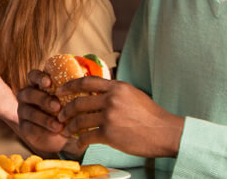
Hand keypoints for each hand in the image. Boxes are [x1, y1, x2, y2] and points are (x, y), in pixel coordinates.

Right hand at [16, 69, 72, 154]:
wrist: (60, 135)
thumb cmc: (67, 111)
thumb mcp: (71, 100)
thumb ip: (74, 92)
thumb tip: (92, 88)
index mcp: (37, 85)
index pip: (33, 76)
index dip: (39, 77)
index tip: (49, 82)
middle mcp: (27, 96)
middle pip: (29, 93)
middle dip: (43, 100)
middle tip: (57, 106)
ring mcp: (23, 111)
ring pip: (29, 112)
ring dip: (44, 118)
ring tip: (59, 126)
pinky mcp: (24, 127)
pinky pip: (29, 127)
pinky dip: (42, 130)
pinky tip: (53, 133)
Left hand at [57, 76, 184, 157]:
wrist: (167, 133)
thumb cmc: (152, 116)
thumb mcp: (134, 95)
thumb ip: (116, 92)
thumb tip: (98, 91)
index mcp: (117, 88)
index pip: (86, 82)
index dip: (69, 86)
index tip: (59, 91)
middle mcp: (112, 100)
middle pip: (78, 103)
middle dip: (65, 111)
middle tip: (60, 116)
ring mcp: (110, 117)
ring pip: (80, 121)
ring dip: (70, 127)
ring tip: (66, 131)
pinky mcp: (110, 134)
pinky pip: (87, 137)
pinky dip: (80, 141)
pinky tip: (79, 144)